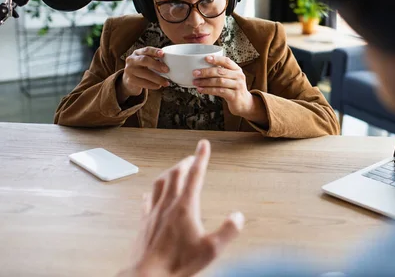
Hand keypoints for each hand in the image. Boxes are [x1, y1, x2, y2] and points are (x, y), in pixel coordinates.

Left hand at [118, 140, 244, 276]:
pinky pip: (147, 200)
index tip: (204, 144)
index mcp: (185, 207)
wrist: (147, 276)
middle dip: (185, 162)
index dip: (201, 157)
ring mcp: (153, 213)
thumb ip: (228, 231)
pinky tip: (151, 194)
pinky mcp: (144, 223)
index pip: (196, 175)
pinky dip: (152, 192)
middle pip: (175, 174)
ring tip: (174, 170)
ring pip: (160, 183)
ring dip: (169, 173)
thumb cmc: (177, 264)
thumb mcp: (211, 250)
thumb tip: (238, 216)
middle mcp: (167, 205)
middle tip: (192, 157)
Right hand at [120, 47, 169, 98]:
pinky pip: (143, 83)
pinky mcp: (130, 80)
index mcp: (137, 53)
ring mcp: (129, 70)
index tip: (163, 53)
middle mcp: (131, 60)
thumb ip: (154, 59)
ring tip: (166, 82)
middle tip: (167, 70)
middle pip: (144, 60)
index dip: (154, 51)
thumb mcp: (145, 61)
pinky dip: (152, 85)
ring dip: (157, 78)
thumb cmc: (141, 69)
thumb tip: (170, 62)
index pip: (146, 50)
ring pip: (145, 73)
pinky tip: (158, 86)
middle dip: (157, 65)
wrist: (129, 80)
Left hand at [192, 56, 254, 117]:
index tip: (206, 58)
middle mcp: (238, 76)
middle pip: (220, 72)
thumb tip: (201, 68)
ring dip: (205, 82)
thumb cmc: (233, 89)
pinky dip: (208, 90)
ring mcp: (237, 86)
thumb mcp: (231, 78)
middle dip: (206, 72)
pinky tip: (201, 90)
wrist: (244, 103)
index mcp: (237, 69)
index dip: (216, 59)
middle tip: (195, 73)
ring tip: (196, 82)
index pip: (227, 61)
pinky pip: (219, 91)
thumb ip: (221, 73)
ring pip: (219, 82)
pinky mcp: (234, 95)